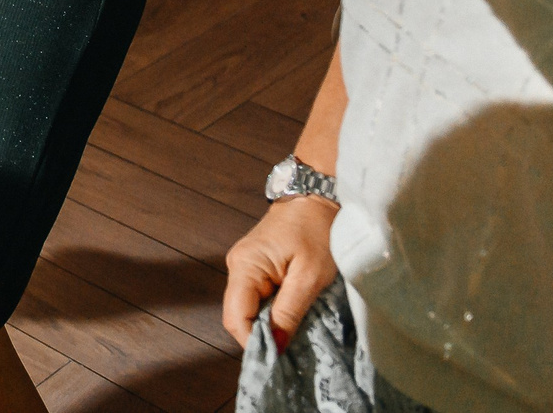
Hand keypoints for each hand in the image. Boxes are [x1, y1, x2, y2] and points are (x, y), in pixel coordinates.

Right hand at [223, 197, 340, 350]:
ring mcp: (244, 265)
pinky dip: (269, 311)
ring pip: (246, 307)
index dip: (254, 341)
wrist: (315, 196)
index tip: (279, 356)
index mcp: (245, 267)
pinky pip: (254, 297)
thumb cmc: (316, 231)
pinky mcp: (254, 264)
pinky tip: (288, 314)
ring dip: (266, 324)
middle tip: (289, 346)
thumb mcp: (310, 276)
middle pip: (238, 315)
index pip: (236, 317)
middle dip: (260, 335)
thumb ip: (290, 311)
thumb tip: (276, 345)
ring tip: (292, 331)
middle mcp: (237, 266)